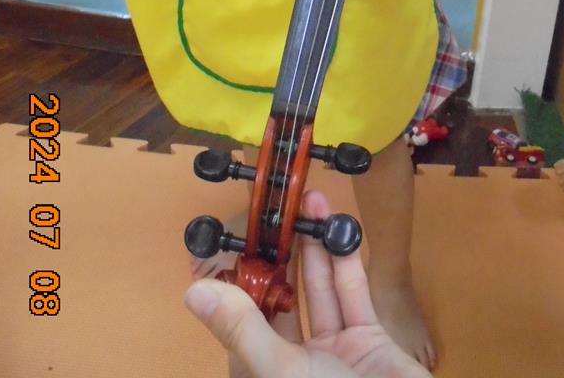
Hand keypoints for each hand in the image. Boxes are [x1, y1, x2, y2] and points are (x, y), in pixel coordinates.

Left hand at [184, 191, 428, 377]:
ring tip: (312, 202)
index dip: (245, 277)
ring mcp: (336, 352)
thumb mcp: (281, 370)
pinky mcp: (371, 341)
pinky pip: (355, 295)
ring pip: (321, 290)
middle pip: (286, 298)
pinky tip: (342, 228)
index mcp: (266, 373)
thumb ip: (242, 328)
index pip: (247, 318)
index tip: (243, 236)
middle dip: (285, 253)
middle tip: (283, 209)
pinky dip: (349, 262)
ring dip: (317, 247)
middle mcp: (297, 363)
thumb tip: (192, 292)